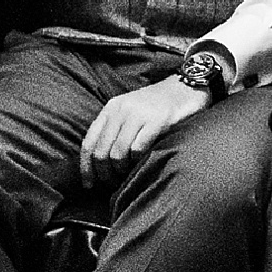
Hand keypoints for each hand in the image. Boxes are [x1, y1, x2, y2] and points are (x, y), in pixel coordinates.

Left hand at [78, 75, 206, 187]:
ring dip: (120, 170)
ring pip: (117, 153)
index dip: (86, 167)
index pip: (89, 142)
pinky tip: (142, 162)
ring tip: (127, 174)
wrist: (186, 87)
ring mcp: (139, 114)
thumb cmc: (157, 105)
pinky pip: (138, 149)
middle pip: (101, 152)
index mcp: (111, 108)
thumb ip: (114, 129)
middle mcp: (122, 110)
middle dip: (104, 173)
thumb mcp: (129, 110)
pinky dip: (137, 161)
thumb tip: (98, 162)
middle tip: (112, 183)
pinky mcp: (157, 120)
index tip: (89, 184)